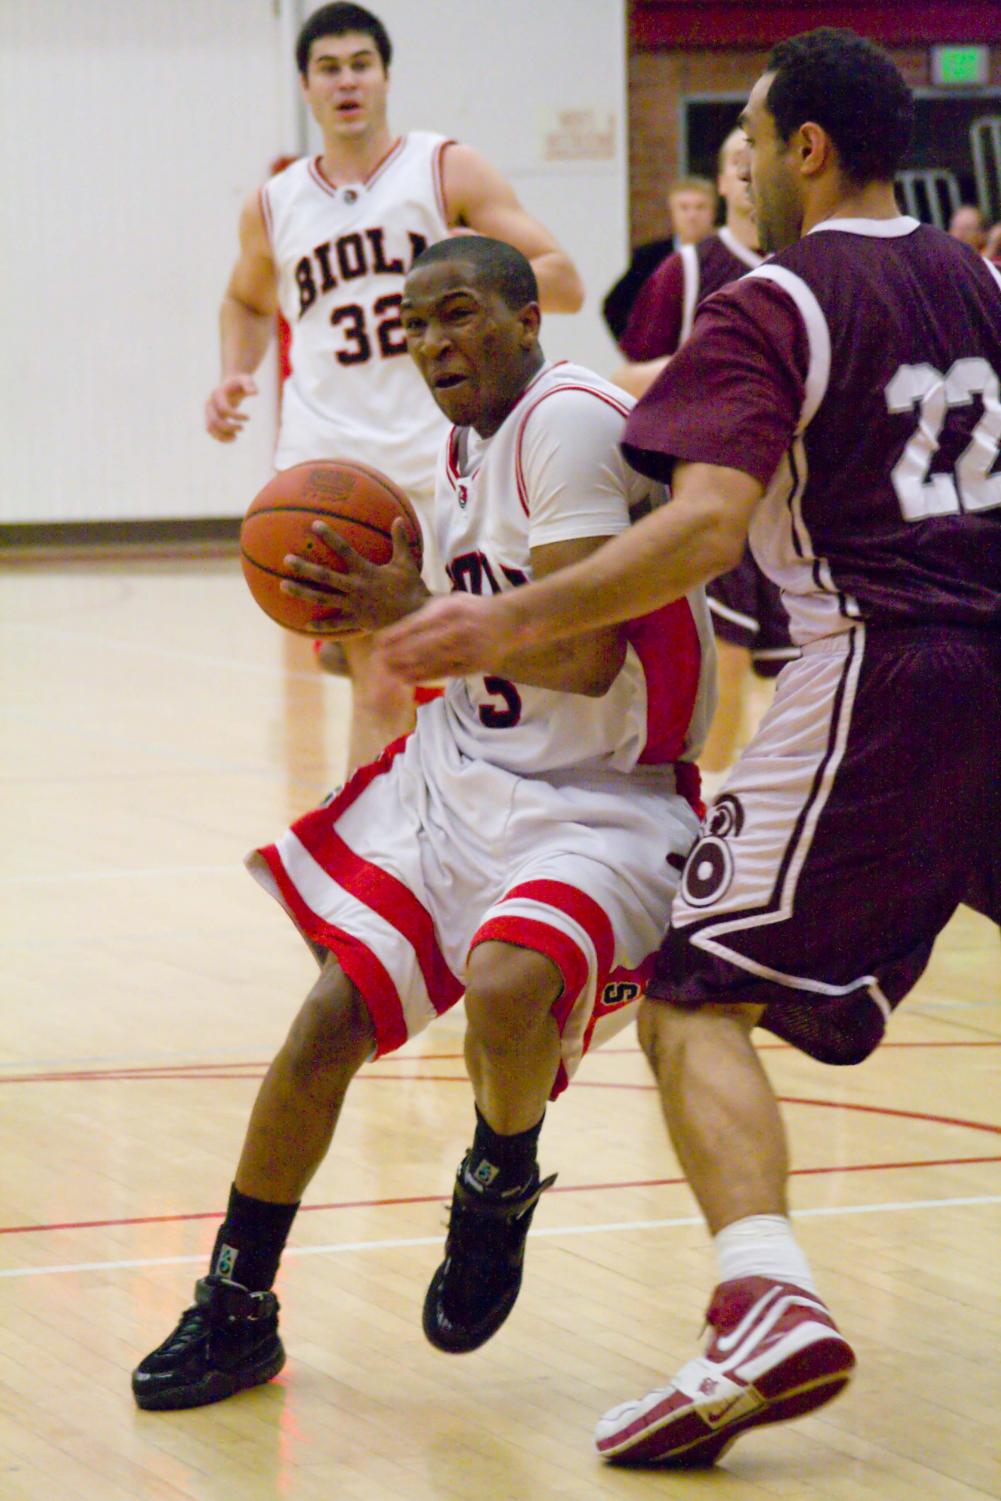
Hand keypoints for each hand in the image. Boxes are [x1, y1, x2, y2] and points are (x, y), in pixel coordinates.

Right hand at [204, 374, 257, 441]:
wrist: (229, 386)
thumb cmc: (239, 383)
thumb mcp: (246, 379)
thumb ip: (249, 384)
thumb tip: (255, 393)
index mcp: (217, 394)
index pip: (224, 409)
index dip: (236, 416)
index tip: (249, 417)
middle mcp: (209, 403)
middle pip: (214, 421)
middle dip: (229, 427)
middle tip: (242, 428)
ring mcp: (207, 412)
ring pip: (210, 428)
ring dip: (223, 436)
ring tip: (236, 437)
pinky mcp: (209, 418)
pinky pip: (211, 431)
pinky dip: (220, 438)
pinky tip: (233, 438)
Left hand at [281, 517, 428, 635]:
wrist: (417, 616)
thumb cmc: (412, 587)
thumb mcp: (406, 562)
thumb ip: (400, 541)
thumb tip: (398, 518)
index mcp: (366, 571)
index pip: (344, 550)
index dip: (329, 536)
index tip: (314, 525)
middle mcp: (355, 587)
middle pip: (324, 576)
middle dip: (304, 567)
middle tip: (286, 559)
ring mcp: (354, 606)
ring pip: (322, 599)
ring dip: (301, 592)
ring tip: (282, 586)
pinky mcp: (357, 621)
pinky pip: (336, 625)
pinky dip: (321, 626)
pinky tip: (305, 625)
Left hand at [379, 591, 519, 680]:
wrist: (510, 621)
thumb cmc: (474, 609)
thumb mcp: (452, 601)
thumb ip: (428, 613)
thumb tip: (399, 629)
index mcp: (451, 610)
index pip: (417, 624)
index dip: (396, 636)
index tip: (379, 643)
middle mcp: (459, 629)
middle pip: (422, 646)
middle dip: (399, 656)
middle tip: (380, 663)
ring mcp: (467, 649)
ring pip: (432, 662)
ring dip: (408, 669)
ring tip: (390, 673)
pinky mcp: (473, 665)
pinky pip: (444, 673)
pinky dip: (425, 677)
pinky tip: (410, 679)